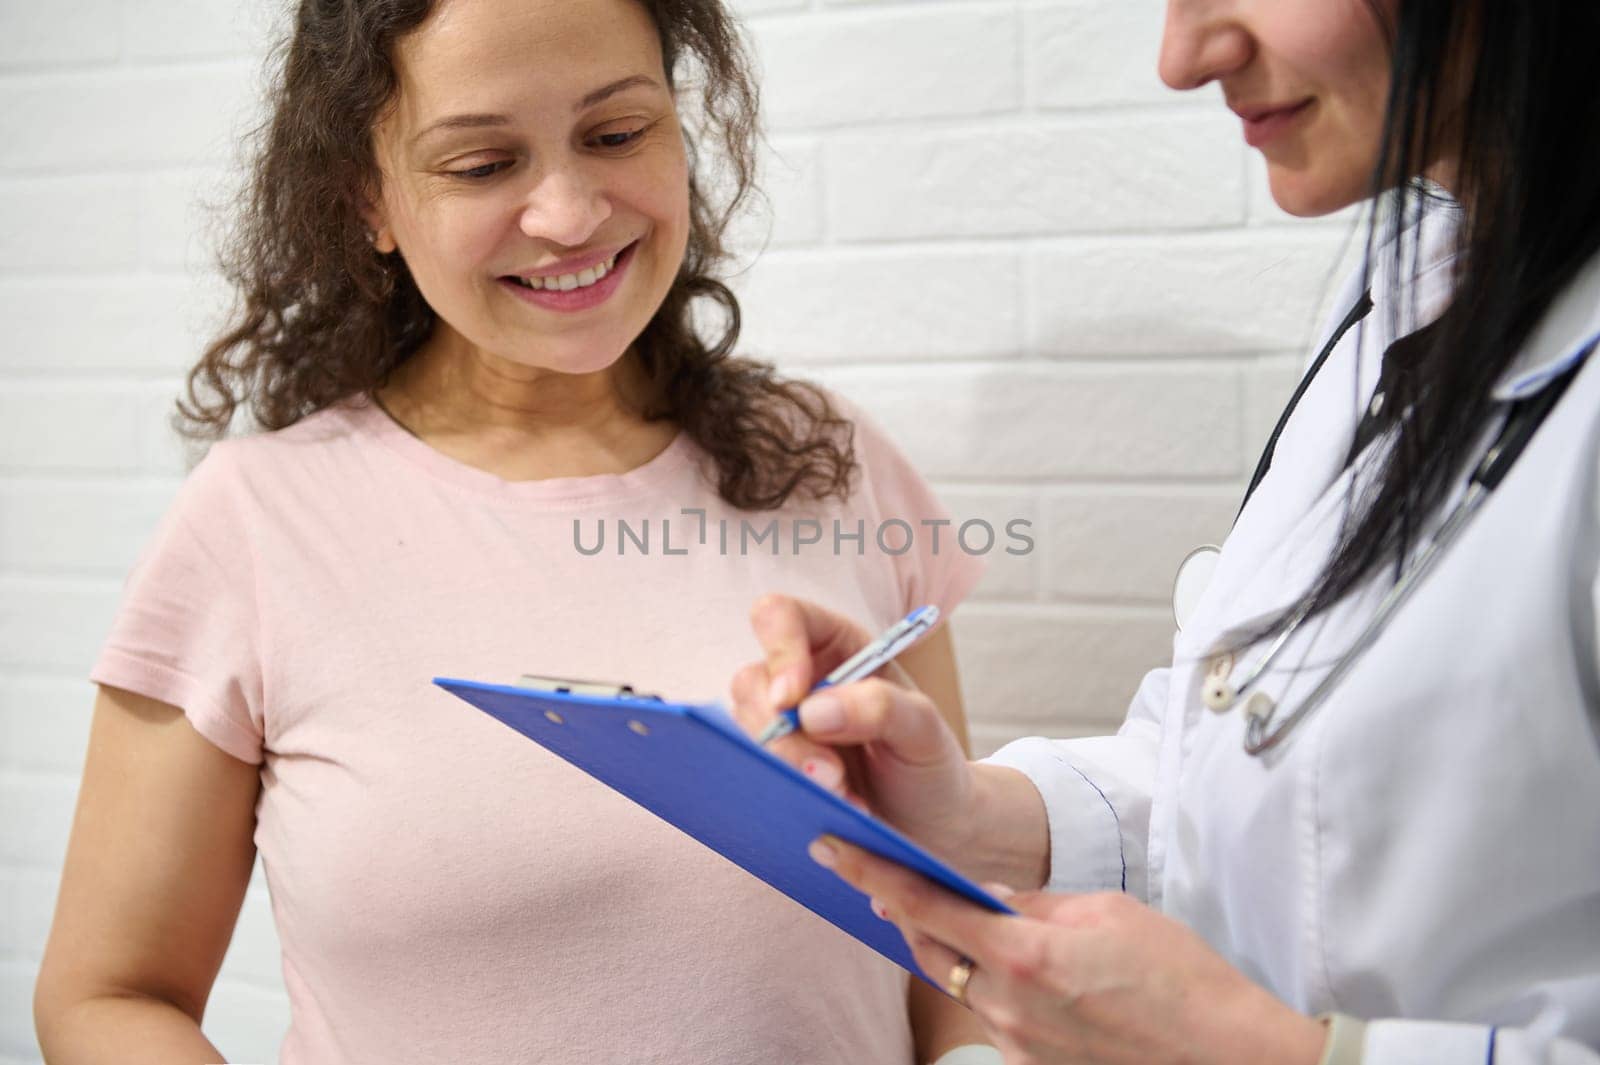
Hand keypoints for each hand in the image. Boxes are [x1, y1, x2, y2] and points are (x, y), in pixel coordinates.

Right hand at [728, 595, 978, 860]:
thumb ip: (880, 706)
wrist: (930, 824)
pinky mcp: (775, 766)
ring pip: (746, 730)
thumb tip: (810, 710)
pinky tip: (825, 809)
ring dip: (788, 768)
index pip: (782, 617)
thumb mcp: (923, 729)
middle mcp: (800, 679)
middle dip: (783, 734)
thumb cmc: (929, 763)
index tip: (791, 700)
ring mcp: (783, 725)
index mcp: (837, 645)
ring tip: (842, 795)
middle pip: (754, 682)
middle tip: (829, 774)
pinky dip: (785, 792)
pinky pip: (753, 771)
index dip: (779, 650)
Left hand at [810, 837, 1326, 1064]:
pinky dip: (994, 983)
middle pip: (928, 947)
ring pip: (960, 981)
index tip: (831, 849)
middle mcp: (1007, 1005)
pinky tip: (1027, 970)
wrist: (1225, 1056)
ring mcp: (1015, 1043)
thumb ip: (1034, 904)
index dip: (870, 873)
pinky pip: (993, 1013)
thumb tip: (991, 899)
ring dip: (953, 948)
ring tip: (968, 917)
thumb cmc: (1179, 978)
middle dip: (904, 910)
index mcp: (1023, 954)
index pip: (923, 905)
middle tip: (884, 875)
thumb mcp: (1106, 913)